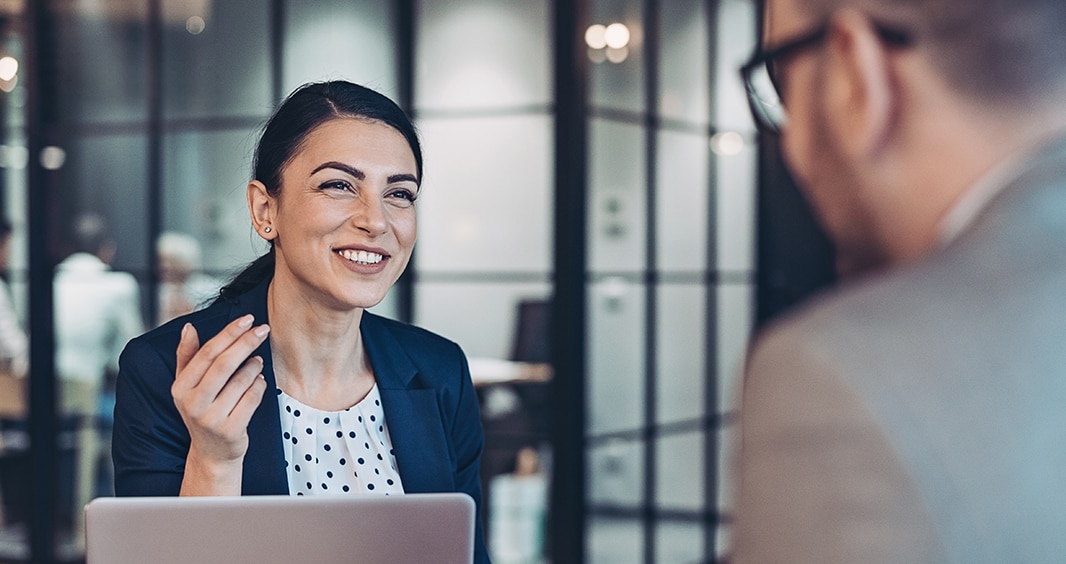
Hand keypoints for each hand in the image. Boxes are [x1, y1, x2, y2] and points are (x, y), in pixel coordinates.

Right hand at [171, 314, 269, 494]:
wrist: (212, 453)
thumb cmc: (202, 410)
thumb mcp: (188, 386)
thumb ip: (187, 356)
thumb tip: (188, 327)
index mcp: (180, 388)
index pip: (206, 353)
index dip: (229, 333)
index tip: (248, 319)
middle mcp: (193, 403)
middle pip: (224, 364)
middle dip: (246, 342)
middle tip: (263, 330)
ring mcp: (212, 418)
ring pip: (241, 381)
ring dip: (254, 365)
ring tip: (258, 360)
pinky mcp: (231, 430)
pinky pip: (253, 398)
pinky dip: (260, 385)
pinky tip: (259, 381)